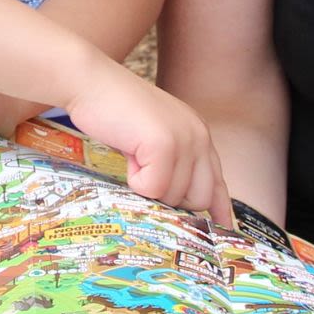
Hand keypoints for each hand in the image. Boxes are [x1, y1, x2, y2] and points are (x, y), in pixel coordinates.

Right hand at [60, 65, 235, 226]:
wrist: (91, 83)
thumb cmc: (115, 112)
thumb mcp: (153, 137)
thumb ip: (173, 162)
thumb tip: (178, 202)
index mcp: (199, 134)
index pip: (217, 182)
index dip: (219, 209)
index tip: (222, 230)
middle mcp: (199, 136)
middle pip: (198, 198)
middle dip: (169, 198)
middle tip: (145, 176)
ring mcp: (184, 140)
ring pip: (173, 196)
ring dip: (147, 186)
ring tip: (134, 157)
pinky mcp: (164, 145)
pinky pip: (152, 188)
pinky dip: (135, 180)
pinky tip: (129, 156)